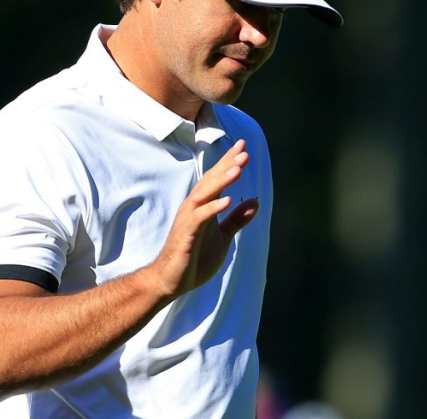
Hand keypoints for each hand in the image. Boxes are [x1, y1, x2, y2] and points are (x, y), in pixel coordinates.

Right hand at [152, 139, 259, 297]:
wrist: (170, 281)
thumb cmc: (194, 257)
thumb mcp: (222, 236)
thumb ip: (236, 219)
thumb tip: (255, 201)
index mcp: (203, 206)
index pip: (216, 179)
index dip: (228, 162)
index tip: (242, 146)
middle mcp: (194, 208)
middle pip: (211, 181)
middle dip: (227, 165)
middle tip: (244, 151)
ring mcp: (188, 220)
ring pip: (205, 194)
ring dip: (221, 181)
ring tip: (238, 170)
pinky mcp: (185, 235)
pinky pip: (199, 217)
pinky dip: (213, 207)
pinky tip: (228, 200)